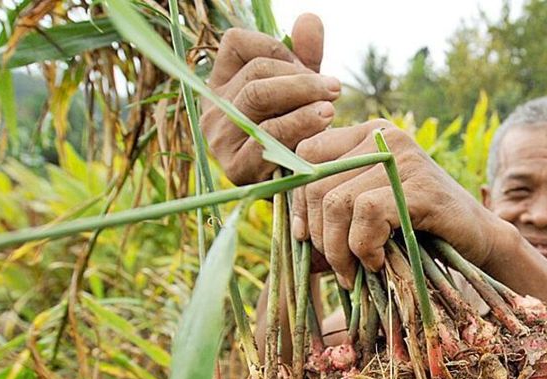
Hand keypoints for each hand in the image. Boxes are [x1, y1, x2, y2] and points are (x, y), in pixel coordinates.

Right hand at [201, 15, 340, 184]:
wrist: (295, 192)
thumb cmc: (296, 136)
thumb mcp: (300, 93)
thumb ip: (304, 57)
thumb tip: (309, 19)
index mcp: (221, 84)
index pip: (236, 43)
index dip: (277, 49)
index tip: (307, 66)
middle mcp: (213, 109)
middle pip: (254, 73)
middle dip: (301, 78)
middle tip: (334, 89)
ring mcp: (221, 138)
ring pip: (258, 98)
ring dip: (302, 98)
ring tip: (330, 107)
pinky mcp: (236, 167)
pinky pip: (268, 137)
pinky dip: (300, 128)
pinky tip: (322, 129)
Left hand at [291, 120, 511, 287]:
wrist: (477, 240)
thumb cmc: (417, 230)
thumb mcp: (368, 217)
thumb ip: (331, 218)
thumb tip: (291, 239)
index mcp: (366, 134)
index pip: (306, 155)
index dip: (298, 202)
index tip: (307, 238)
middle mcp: (384, 136)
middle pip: (316, 182)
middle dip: (317, 235)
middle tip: (336, 266)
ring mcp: (405, 157)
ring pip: (338, 201)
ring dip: (339, 249)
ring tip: (355, 270)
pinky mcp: (421, 186)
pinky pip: (368, 214)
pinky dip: (364, 247)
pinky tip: (377, 262)